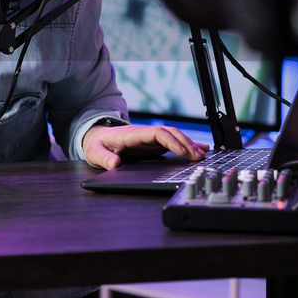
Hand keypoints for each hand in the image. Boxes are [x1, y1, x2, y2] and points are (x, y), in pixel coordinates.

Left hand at [82, 123, 207, 170]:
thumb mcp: (94, 152)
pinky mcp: (153, 145)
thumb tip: (114, 164)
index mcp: (133, 134)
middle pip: (170, 133)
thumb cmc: (97, 144)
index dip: (171, 141)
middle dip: (185, 143)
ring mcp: (150, 139)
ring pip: (174, 137)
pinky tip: (200, 149)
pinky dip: (187, 146)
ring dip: (188, 144)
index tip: (182, 151)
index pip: (157, 134)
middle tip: (198, 157)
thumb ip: (104, 159)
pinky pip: (173, 143)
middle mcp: (145, 134)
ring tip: (202, 155)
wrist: (97, 137)